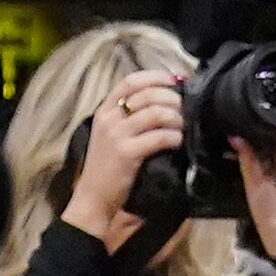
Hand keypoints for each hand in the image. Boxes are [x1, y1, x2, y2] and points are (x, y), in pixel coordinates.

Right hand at [60, 71, 186, 247]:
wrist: (92, 198)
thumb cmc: (107, 166)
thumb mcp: (111, 134)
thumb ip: (129, 116)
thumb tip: (164, 99)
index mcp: (104, 111)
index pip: (130, 81)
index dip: (155, 77)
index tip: (174, 79)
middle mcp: (108, 119)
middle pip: (148, 94)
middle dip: (172, 98)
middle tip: (183, 109)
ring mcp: (116, 135)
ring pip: (156, 113)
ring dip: (175, 117)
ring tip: (181, 126)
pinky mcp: (126, 153)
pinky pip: (158, 136)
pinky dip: (173, 136)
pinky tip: (177, 141)